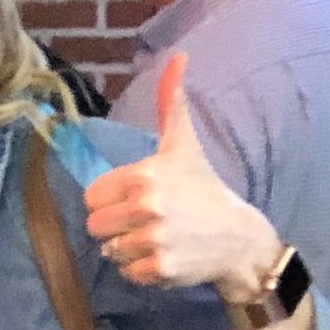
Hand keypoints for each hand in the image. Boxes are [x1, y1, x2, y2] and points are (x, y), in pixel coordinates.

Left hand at [82, 54, 283, 304]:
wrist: (237, 237)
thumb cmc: (203, 188)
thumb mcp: (183, 144)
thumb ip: (170, 102)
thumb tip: (178, 56)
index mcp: (144, 174)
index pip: (92, 197)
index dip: (109, 200)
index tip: (134, 198)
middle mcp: (147, 206)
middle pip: (95, 226)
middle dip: (115, 226)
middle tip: (147, 220)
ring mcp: (154, 239)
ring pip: (109, 251)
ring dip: (128, 249)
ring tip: (157, 237)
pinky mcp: (160, 269)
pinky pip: (126, 273)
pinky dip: (141, 270)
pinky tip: (164, 255)